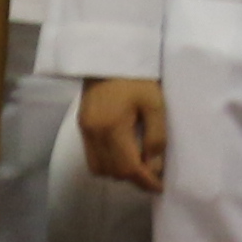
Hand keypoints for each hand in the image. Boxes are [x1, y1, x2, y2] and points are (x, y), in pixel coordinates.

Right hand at [81, 78, 168, 195]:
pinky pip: (92, 156)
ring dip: (119, 172)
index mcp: (113, 127)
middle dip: (133, 178)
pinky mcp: (82, 125)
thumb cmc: (137, 77)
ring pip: (99, 168)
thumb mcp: (155, 103)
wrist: (110, 54)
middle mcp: (94, 133)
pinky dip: (108, 162)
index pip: (128, 167)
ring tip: (138, 164)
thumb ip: (156, 136)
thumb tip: (154, 166)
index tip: (159, 187)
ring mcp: (84, 130)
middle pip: (112, 172)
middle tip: (152, 173)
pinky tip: (123, 153)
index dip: (145, 181)